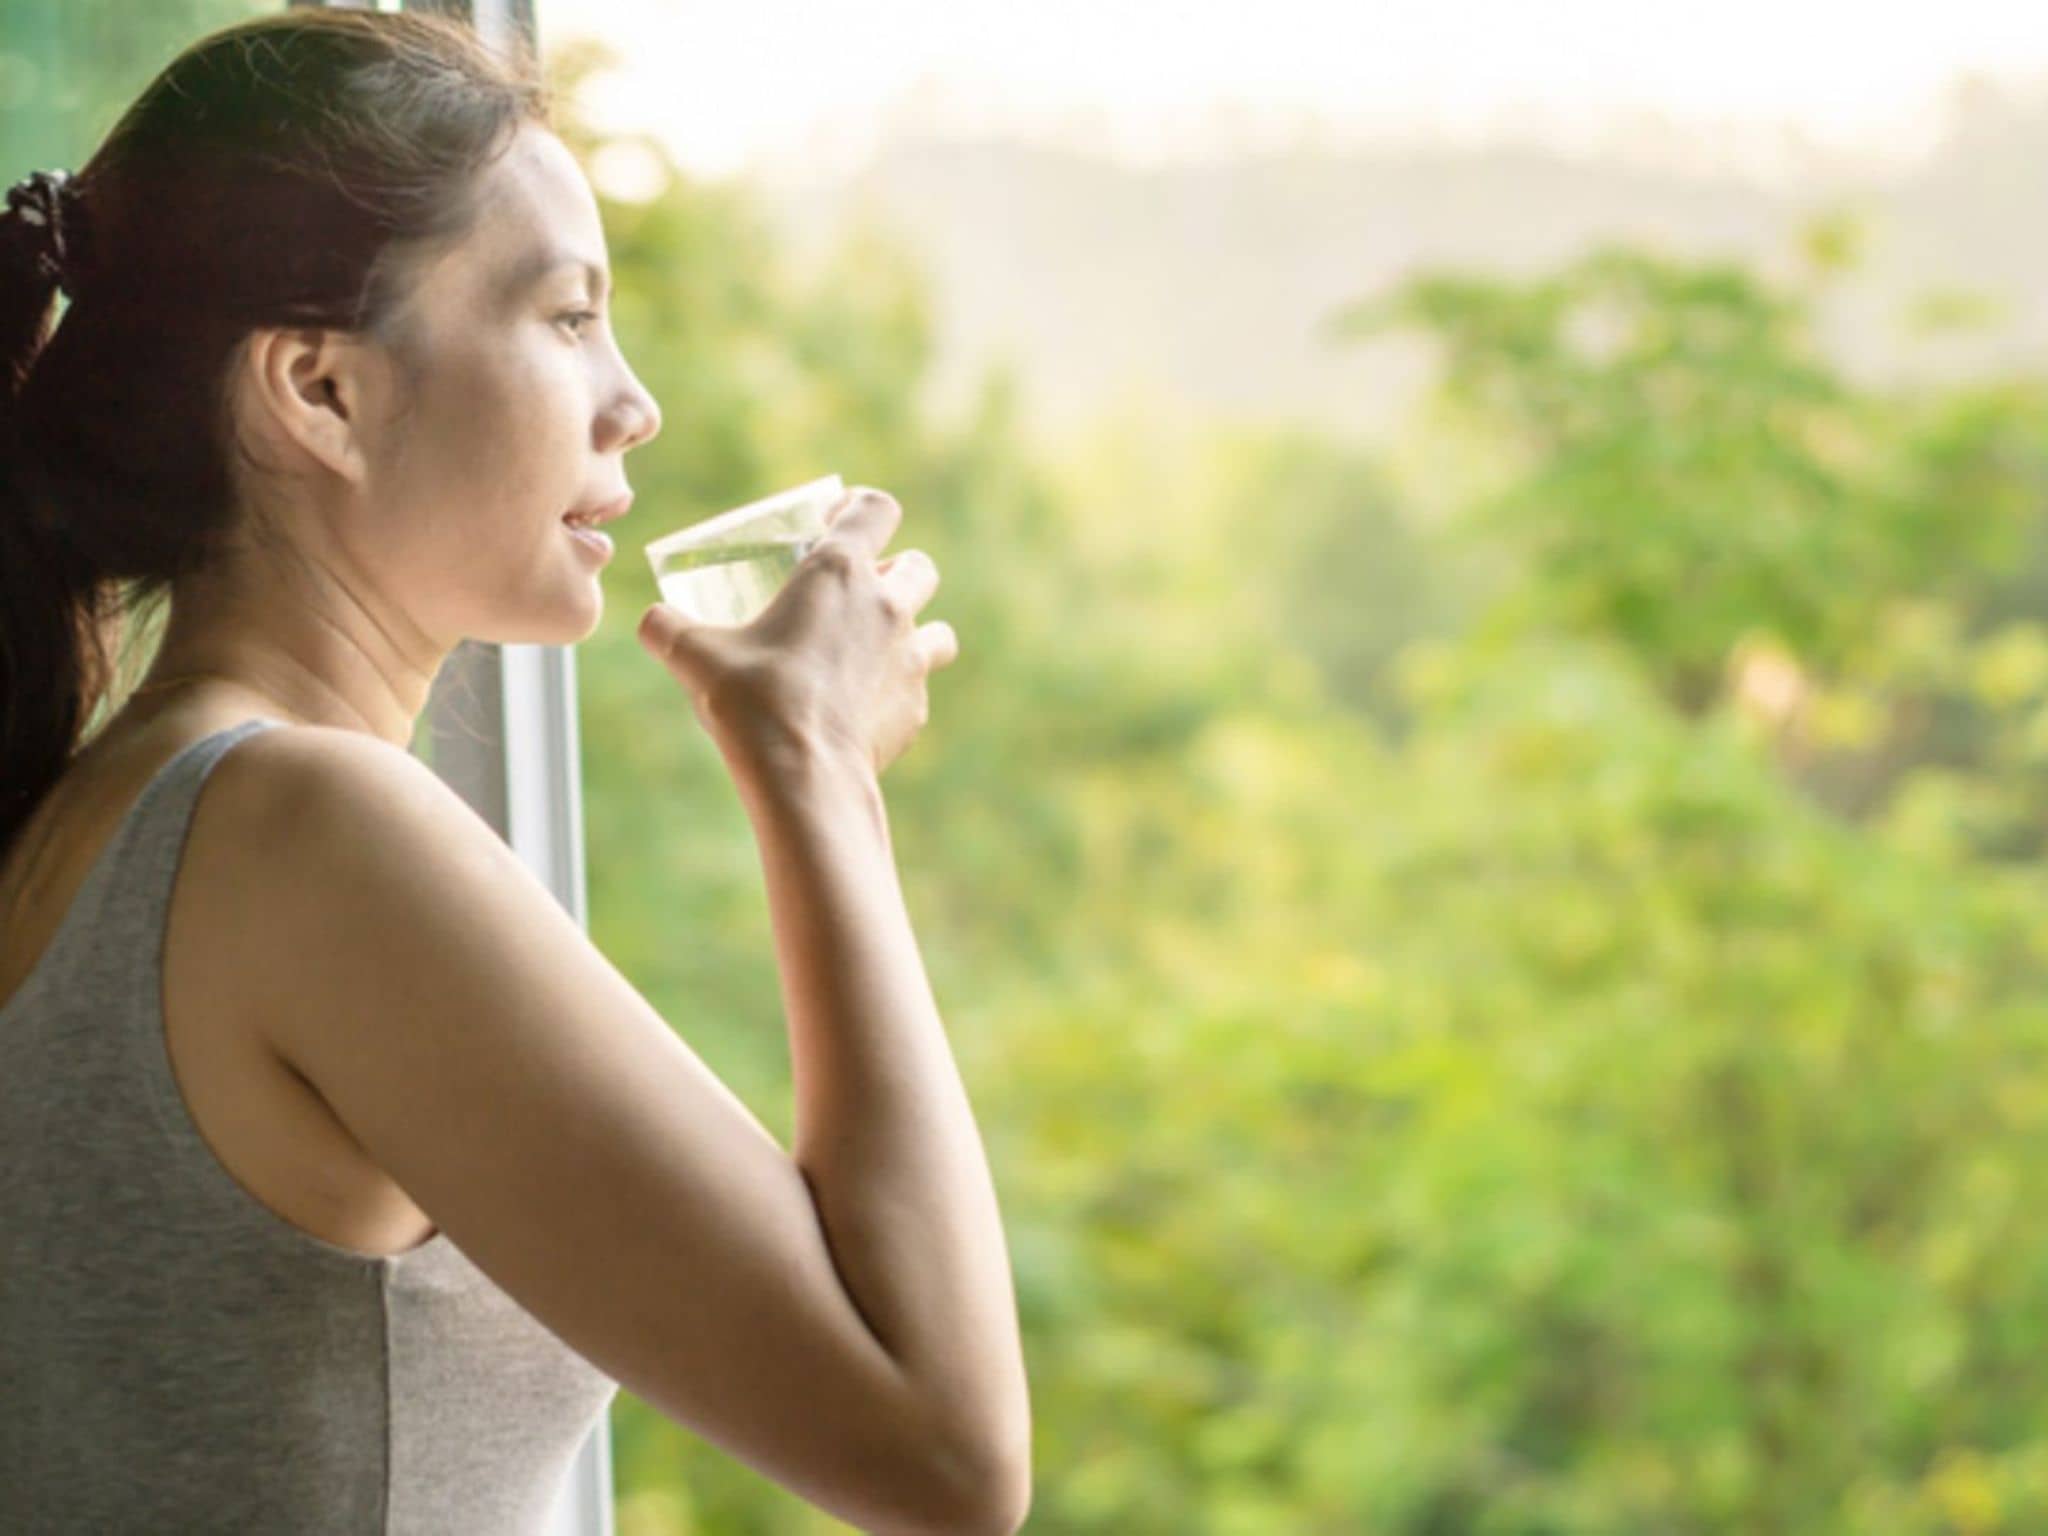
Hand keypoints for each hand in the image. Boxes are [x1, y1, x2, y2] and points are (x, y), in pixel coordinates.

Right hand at [636, 487, 959, 782]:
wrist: (804, 775)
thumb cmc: (752, 701)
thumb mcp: (694, 657)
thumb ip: (667, 628)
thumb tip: (651, 621)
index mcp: (840, 572)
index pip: (876, 509)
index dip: (858, 507)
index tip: (832, 523)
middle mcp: (889, 607)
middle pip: (919, 566)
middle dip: (896, 571)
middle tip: (858, 592)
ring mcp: (912, 659)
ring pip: (939, 630)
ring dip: (917, 631)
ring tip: (877, 649)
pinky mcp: (916, 709)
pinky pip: (919, 690)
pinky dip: (897, 692)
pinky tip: (863, 708)